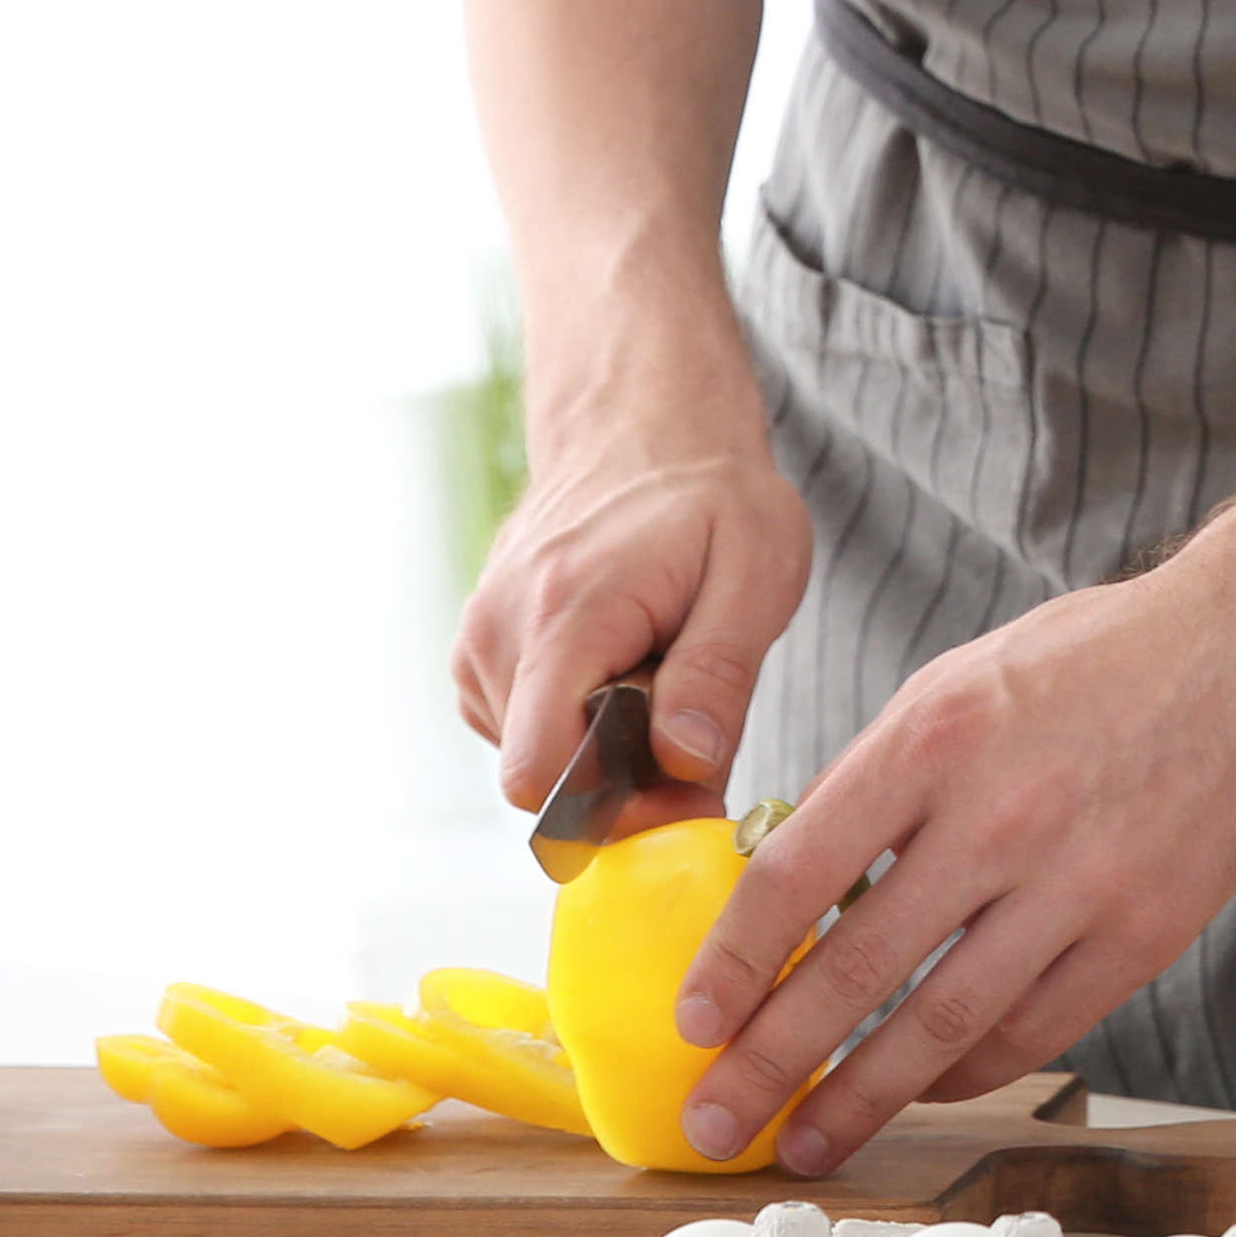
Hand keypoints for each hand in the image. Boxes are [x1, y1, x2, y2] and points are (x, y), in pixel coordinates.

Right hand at [452, 387, 810, 809]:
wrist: (646, 428)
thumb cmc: (713, 500)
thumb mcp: (759, 571)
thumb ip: (719, 673)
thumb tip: (684, 763)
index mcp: (564, 613)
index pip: (541, 771)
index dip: (618, 807)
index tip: (684, 786)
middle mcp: (497, 631)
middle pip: (544, 776)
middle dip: (622, 779)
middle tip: (691, 720)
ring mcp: (477, 640)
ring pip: (534, 759)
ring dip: (603, 746)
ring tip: (657, 668)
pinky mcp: (476, 651)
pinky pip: (524, 730)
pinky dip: (576, 720)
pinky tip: (620, 664)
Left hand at [664, 554, 1235, 1169]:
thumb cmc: (1099, 658)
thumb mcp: (961, 681)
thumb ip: (878, 778)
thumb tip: (790, 882)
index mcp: (937, 736)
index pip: (800, 872)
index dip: (734, 960)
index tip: (694, 1020)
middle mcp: (1002, 813)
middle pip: (856, 967)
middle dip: (771, 1060)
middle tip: (716, 1118)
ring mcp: (1080, 881)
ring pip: (944, 1022)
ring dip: (862, 1096)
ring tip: (807, 1140)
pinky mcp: (1144, 931)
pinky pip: (1034, 1028)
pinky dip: (966, 1070)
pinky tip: (922, 1090)